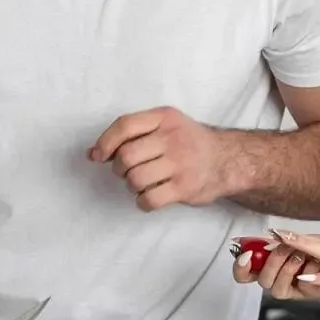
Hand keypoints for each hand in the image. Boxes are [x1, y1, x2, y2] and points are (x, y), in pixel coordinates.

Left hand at [89, 106, 230, 210]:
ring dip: (132, 185)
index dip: (105, 142)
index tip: (99, 156)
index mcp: (164, 117)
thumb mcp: (165, 126)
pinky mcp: (185, 187)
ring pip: (135, 179)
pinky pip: (149, 199)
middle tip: (128, 171)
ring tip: (143, 183)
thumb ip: (130, 135)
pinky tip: (149, 197)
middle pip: (126, 156)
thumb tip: (92, 154)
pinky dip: (142, 202)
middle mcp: (173, 137)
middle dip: (119, 169)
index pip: (125, 125)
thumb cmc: (188, 142)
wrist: (228, 159)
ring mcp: (181, 163)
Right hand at [230, 235, 319, 301]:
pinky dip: (309, 271)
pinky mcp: (304, 293)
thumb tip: (246, 238)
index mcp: (266, 264)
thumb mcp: (291, 239)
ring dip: (288, 269)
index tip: (247, 255)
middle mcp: (275, 278)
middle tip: (286, 248)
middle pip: (261, 280)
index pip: (243, 273)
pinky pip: (301, 288)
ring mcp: (289, 287)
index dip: (240, 268)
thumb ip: (270, 241)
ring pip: (276, 289)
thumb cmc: (313, 247)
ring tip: (302, 255)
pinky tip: (316, 262)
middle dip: (273, 262)